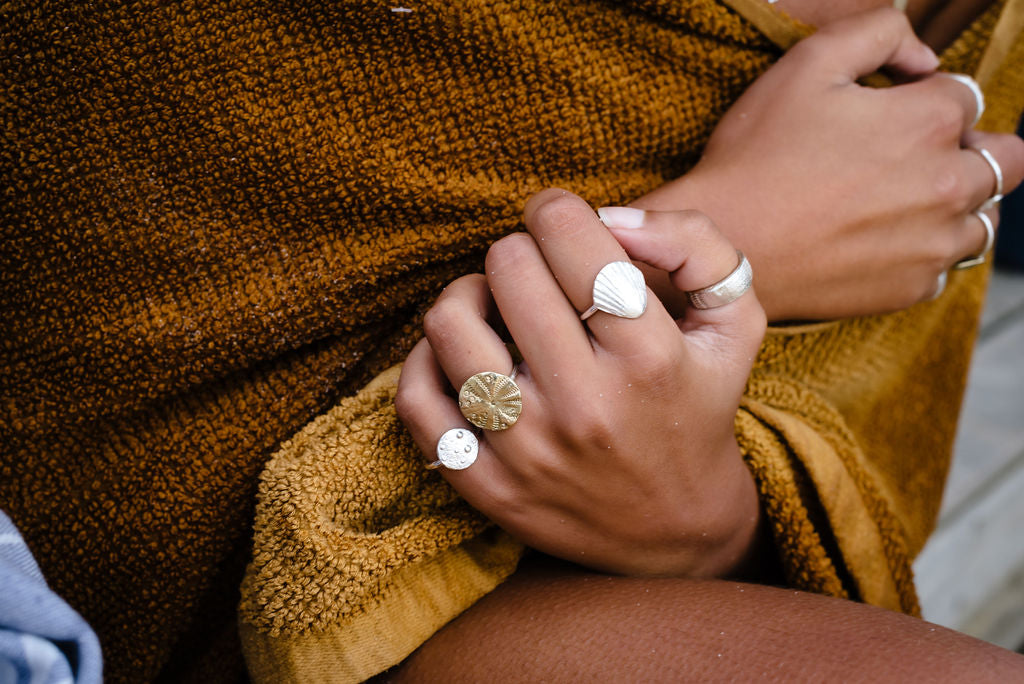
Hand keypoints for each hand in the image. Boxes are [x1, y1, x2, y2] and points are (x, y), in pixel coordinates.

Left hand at [396, 189, 765, 577]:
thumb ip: (694, 245)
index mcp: (649, 357)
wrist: (677, 530)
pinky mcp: (486, 486)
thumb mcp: (733, 322)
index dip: (555, 210)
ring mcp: (528, 452)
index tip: (558, 221)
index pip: (571, 240)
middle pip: (509, 270)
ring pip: (450, 325)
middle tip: (536, 272)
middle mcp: (585, 406)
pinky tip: (461, 356)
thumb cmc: (698, 405)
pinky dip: (425, 360)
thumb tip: (612, 214)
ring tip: (493, 306)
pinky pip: (417, 400)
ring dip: (468, 296)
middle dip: (520, 252)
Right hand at [634, 8, 1023, 320]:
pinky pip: (944, 266)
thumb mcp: (807, 64)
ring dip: (957, 205)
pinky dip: (923, 252)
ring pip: (985, 218)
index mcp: (932, 120)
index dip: (923, 98)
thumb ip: (878, 33)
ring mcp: (935, 243)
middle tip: (907, 159)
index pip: (965, 96)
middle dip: (966, 150)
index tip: (882, 115)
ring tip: (899, 203)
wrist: (725, 244)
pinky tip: (876, 241)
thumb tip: (922, 60)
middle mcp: (951, 184)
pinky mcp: (911, 287)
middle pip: (1004, 158)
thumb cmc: (757, 155)